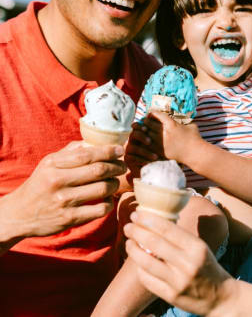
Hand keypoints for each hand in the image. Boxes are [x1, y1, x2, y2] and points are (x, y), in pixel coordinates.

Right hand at [0, 141, 125, 241]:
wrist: (19, 214)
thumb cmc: (40, 183)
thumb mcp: (49, 163)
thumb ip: (71, 151)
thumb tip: (96, 141)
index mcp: (54, 164)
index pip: (87, 154)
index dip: (108, 151)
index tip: (120, 150)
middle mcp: (58, 181)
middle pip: (99, 170)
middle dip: (117, 167)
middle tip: (123, 167)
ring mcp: (64, 201)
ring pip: (103, 189)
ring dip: (115, 184)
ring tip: (115, 182)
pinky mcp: (69, 219)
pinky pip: (99, 210)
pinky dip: (109, 203)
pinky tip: (107, 199)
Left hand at [124, 211, 233, 315]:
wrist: (220, 297)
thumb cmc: (208, 267)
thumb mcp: (201, 247)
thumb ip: (181, 237)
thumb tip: (157, 221)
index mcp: (196, 247)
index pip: (168, 229)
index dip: (149, 220)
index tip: (137, 214)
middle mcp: (187, 263)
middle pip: (155, 244)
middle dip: (137, 232)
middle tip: (127, 225)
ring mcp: (178, 281)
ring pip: (147, 263)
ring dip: (133, 250)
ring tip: (128, 242)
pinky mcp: (171, 296)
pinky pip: (148, 280)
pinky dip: (140, 269)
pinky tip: (137, 262)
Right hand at [125, 122, 161, 179]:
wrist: (152, 167)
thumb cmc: (158, 153)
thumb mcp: (159, 143)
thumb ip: (157, 132)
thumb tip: (156, 121)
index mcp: (140, 133)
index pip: (136, 126)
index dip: (139, 126)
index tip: (146, 129)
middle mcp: (133, 140)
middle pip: (133, 134)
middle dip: (141, 137)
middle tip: (150, 142)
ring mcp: (128, 149)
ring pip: (133, 147)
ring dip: (145, 152)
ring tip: (156, 156)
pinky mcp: (127, 158)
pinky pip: (132, 157)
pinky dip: (141, 160)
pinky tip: (150, 162)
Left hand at [143, 111, 202, 163]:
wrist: (194, 154)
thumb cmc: (195, 138)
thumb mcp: (191, 125)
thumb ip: (184, 120)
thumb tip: (181, 117)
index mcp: (171, 124)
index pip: (157, 115)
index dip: (152, 112)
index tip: (151, 112)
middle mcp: (164, 133)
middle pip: (148, 123)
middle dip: (146, 121)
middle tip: (145, 120)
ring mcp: (160, 143)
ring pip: (145, 134)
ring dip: (143, 131)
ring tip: (143, 129)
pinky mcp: (159, 151)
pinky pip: (147, 145)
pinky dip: (144, 141)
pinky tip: (144, 140)